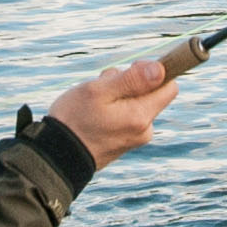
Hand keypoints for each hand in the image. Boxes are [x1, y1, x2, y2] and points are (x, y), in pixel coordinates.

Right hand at [45, 54, 179, 168]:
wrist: (57, 156)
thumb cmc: (74, 120)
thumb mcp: (99, 91)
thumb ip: (131, 80)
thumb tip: (160, 69)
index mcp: (141, 116)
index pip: (169, 86)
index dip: (154, 72)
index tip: (131, 69)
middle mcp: (144, 129)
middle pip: (151, 93)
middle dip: (130, 83)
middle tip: (103, 87)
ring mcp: (135, 137)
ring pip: (135, 103)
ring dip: (118, 95)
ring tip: (94, 103)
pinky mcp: (124, 141)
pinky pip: (126, 116)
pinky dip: (114, 109)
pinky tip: (95, 114)